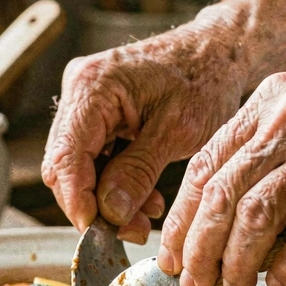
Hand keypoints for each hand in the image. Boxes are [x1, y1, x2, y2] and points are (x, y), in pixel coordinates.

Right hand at [42, 11, 248, 242]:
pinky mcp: (97, 110)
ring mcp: (85, 99)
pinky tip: (144, 195)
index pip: (66, 157)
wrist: (220, 52)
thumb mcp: (177, 131)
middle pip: (64, 164)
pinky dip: (114, 180)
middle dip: (94, 203)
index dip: (78, 201)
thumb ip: (138, 172)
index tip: (99, 233)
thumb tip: (109, 212)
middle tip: (131, 230)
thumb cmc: (206, 78)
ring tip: (146, 215)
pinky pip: (93, 155)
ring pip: (77, 165)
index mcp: (93, 86)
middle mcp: (79, 88)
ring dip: (106, 196)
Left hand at [159, 43, 285, 285]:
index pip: (204, 163)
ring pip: (254, 214)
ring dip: (236, 261)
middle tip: (193, 283)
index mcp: (269, 100)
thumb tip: (236, 212)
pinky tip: (282, 280)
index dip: (182, 216)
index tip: (172, 253)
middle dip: (198, 247)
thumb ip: (274, 147)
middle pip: (219, 193)